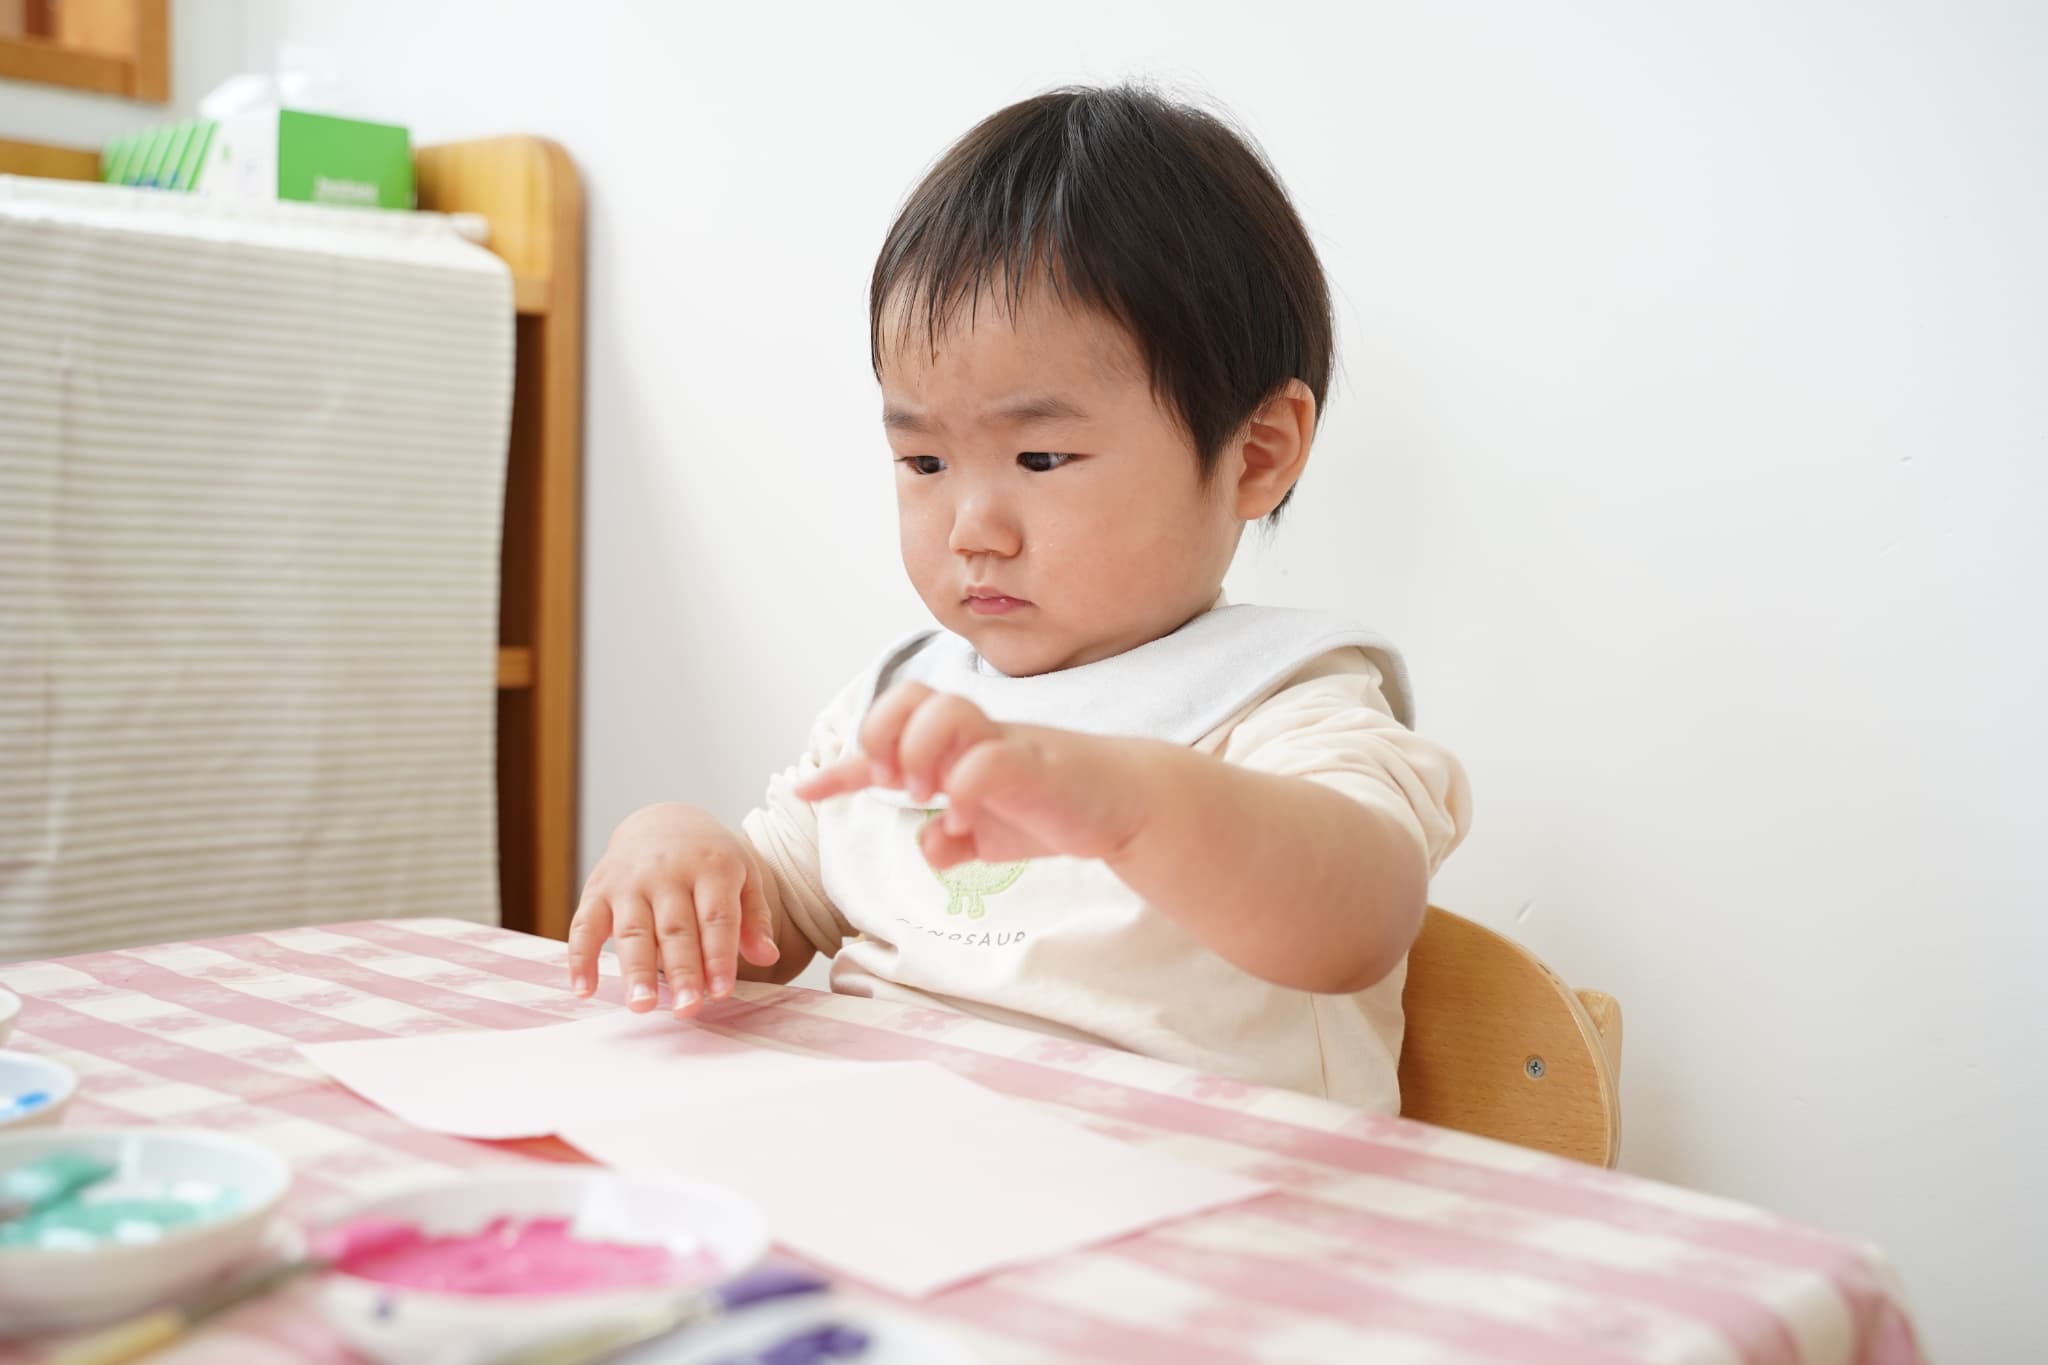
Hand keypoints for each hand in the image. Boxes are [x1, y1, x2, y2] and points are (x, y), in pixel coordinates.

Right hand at [566, 804, 780, 1014]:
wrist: (662, 822)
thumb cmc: (709, 860)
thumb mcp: (743, 875)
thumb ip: (755, 917)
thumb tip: (768, 957)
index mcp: (711, 866)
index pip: (717, 917)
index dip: (719, 956)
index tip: (721, 992)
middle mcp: (668, 872)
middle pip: (675, 928)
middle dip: (682, 971)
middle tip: (687, 1010)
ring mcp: (629, 881)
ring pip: (632, 931)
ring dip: (636, 971)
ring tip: (643, 1007)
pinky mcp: (597, 889)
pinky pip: (584, 926)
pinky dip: (581, 958)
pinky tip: (584, 990)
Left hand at [794, 684, 1151, 869]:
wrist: (1125, 803)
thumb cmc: (1055, 808)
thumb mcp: (991, 834)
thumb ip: (954, 838)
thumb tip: (929, 845)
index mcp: (958, 748)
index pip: (890, 740)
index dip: (843, 766)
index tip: (806, 791)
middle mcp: (975, 736)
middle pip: (909, 697)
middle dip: (882, 736)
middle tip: (893, 782)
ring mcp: (1006, 743)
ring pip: (942, 710)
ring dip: (917, 751)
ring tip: (924, 795)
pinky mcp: (1036, 764)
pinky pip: (987, 761)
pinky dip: (963, 790)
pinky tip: (963, 822)